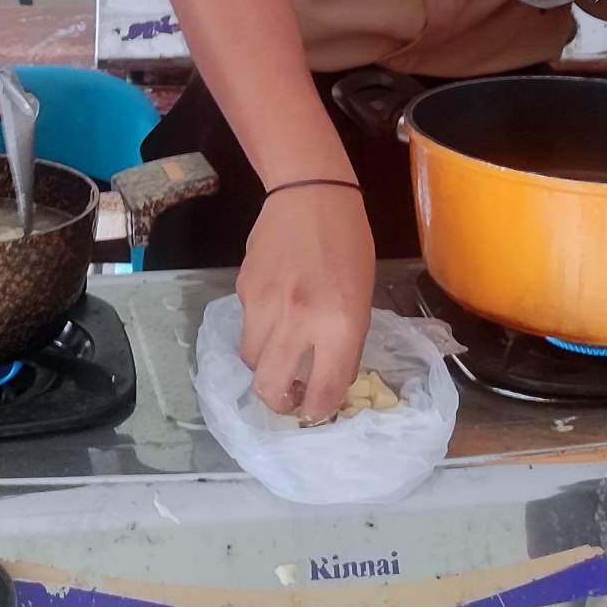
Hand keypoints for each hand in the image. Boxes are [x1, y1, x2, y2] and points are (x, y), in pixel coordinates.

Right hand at [235, 185, 376, 422]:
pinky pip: (246, 327)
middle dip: (280, 402)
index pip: (323, 392)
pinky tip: (274, 313)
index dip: (320, 411)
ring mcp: (265, 306)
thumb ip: (345, 343)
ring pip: (251, 361)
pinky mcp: (243, 290)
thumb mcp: (363, 297)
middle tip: (291, 397)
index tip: (318, 411)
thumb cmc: (349, 245)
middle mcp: (299, 321)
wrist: (310, 195)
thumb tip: (328, 380)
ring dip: (265, 367)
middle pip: (271, 388)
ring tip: (280, 356)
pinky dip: (258, 332)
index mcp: (339, 325)